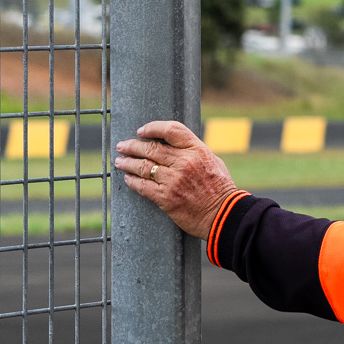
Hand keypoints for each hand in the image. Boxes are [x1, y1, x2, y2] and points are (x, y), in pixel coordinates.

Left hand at [114, 120, 241, 239]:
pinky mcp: (166, 198)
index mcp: (197, 150)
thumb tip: (173, 147)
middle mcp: (184, 162)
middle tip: (122, 146)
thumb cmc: (220, 189)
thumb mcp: (212, 161)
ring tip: (119, 161)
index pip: (171, 130)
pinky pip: (143, 186)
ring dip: (128, 163)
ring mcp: (173, 180)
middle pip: (152, 148)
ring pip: (143, 166)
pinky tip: (128, 178)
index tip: (141, 131)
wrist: (223, 215)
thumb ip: (193, 152)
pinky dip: (132, 181)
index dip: (152, 128)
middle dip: (133, 146)